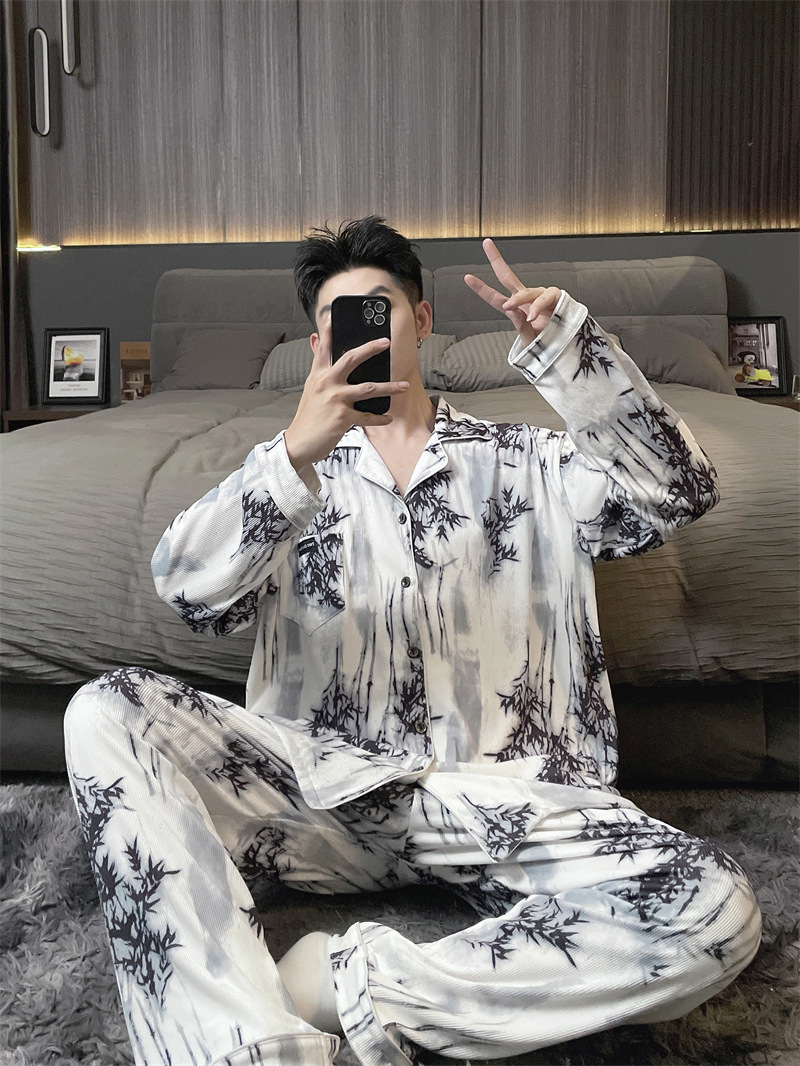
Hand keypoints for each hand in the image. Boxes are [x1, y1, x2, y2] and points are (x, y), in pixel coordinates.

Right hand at [284, 333, 408, 473]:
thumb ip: (320, 373)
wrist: (299, 442)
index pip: (323, 349)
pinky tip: (388, 417)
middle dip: (370, 348)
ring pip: (368, 388)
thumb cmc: (308, 418)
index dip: (328, 332)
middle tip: (386, 342)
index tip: (332, 317)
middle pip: (351, 359)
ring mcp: (335, 399)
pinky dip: (379, 418)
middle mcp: (326, 383)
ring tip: (403, 386)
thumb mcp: (311, 391)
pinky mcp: (342, 416)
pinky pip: (367, 416)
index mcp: (318, 376)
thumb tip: (320, 352)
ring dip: (390, 387)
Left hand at [464, 238, 561, 345]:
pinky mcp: (554, 297)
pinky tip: (533, 315)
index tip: (467, 277)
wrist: (566, 347)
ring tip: (510, 307)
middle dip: (496, 259)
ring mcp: (539, 296)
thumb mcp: (528, 339)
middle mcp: (525, 299)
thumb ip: (519, 325)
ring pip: (525, 292)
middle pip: (508, 276)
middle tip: (486, 244)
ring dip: (517, 299)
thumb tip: (510, 309)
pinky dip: (537, 306)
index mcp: (515, 309)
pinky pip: (544, 297)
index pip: (495, 298)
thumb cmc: (546, 343)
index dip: (481, 288)